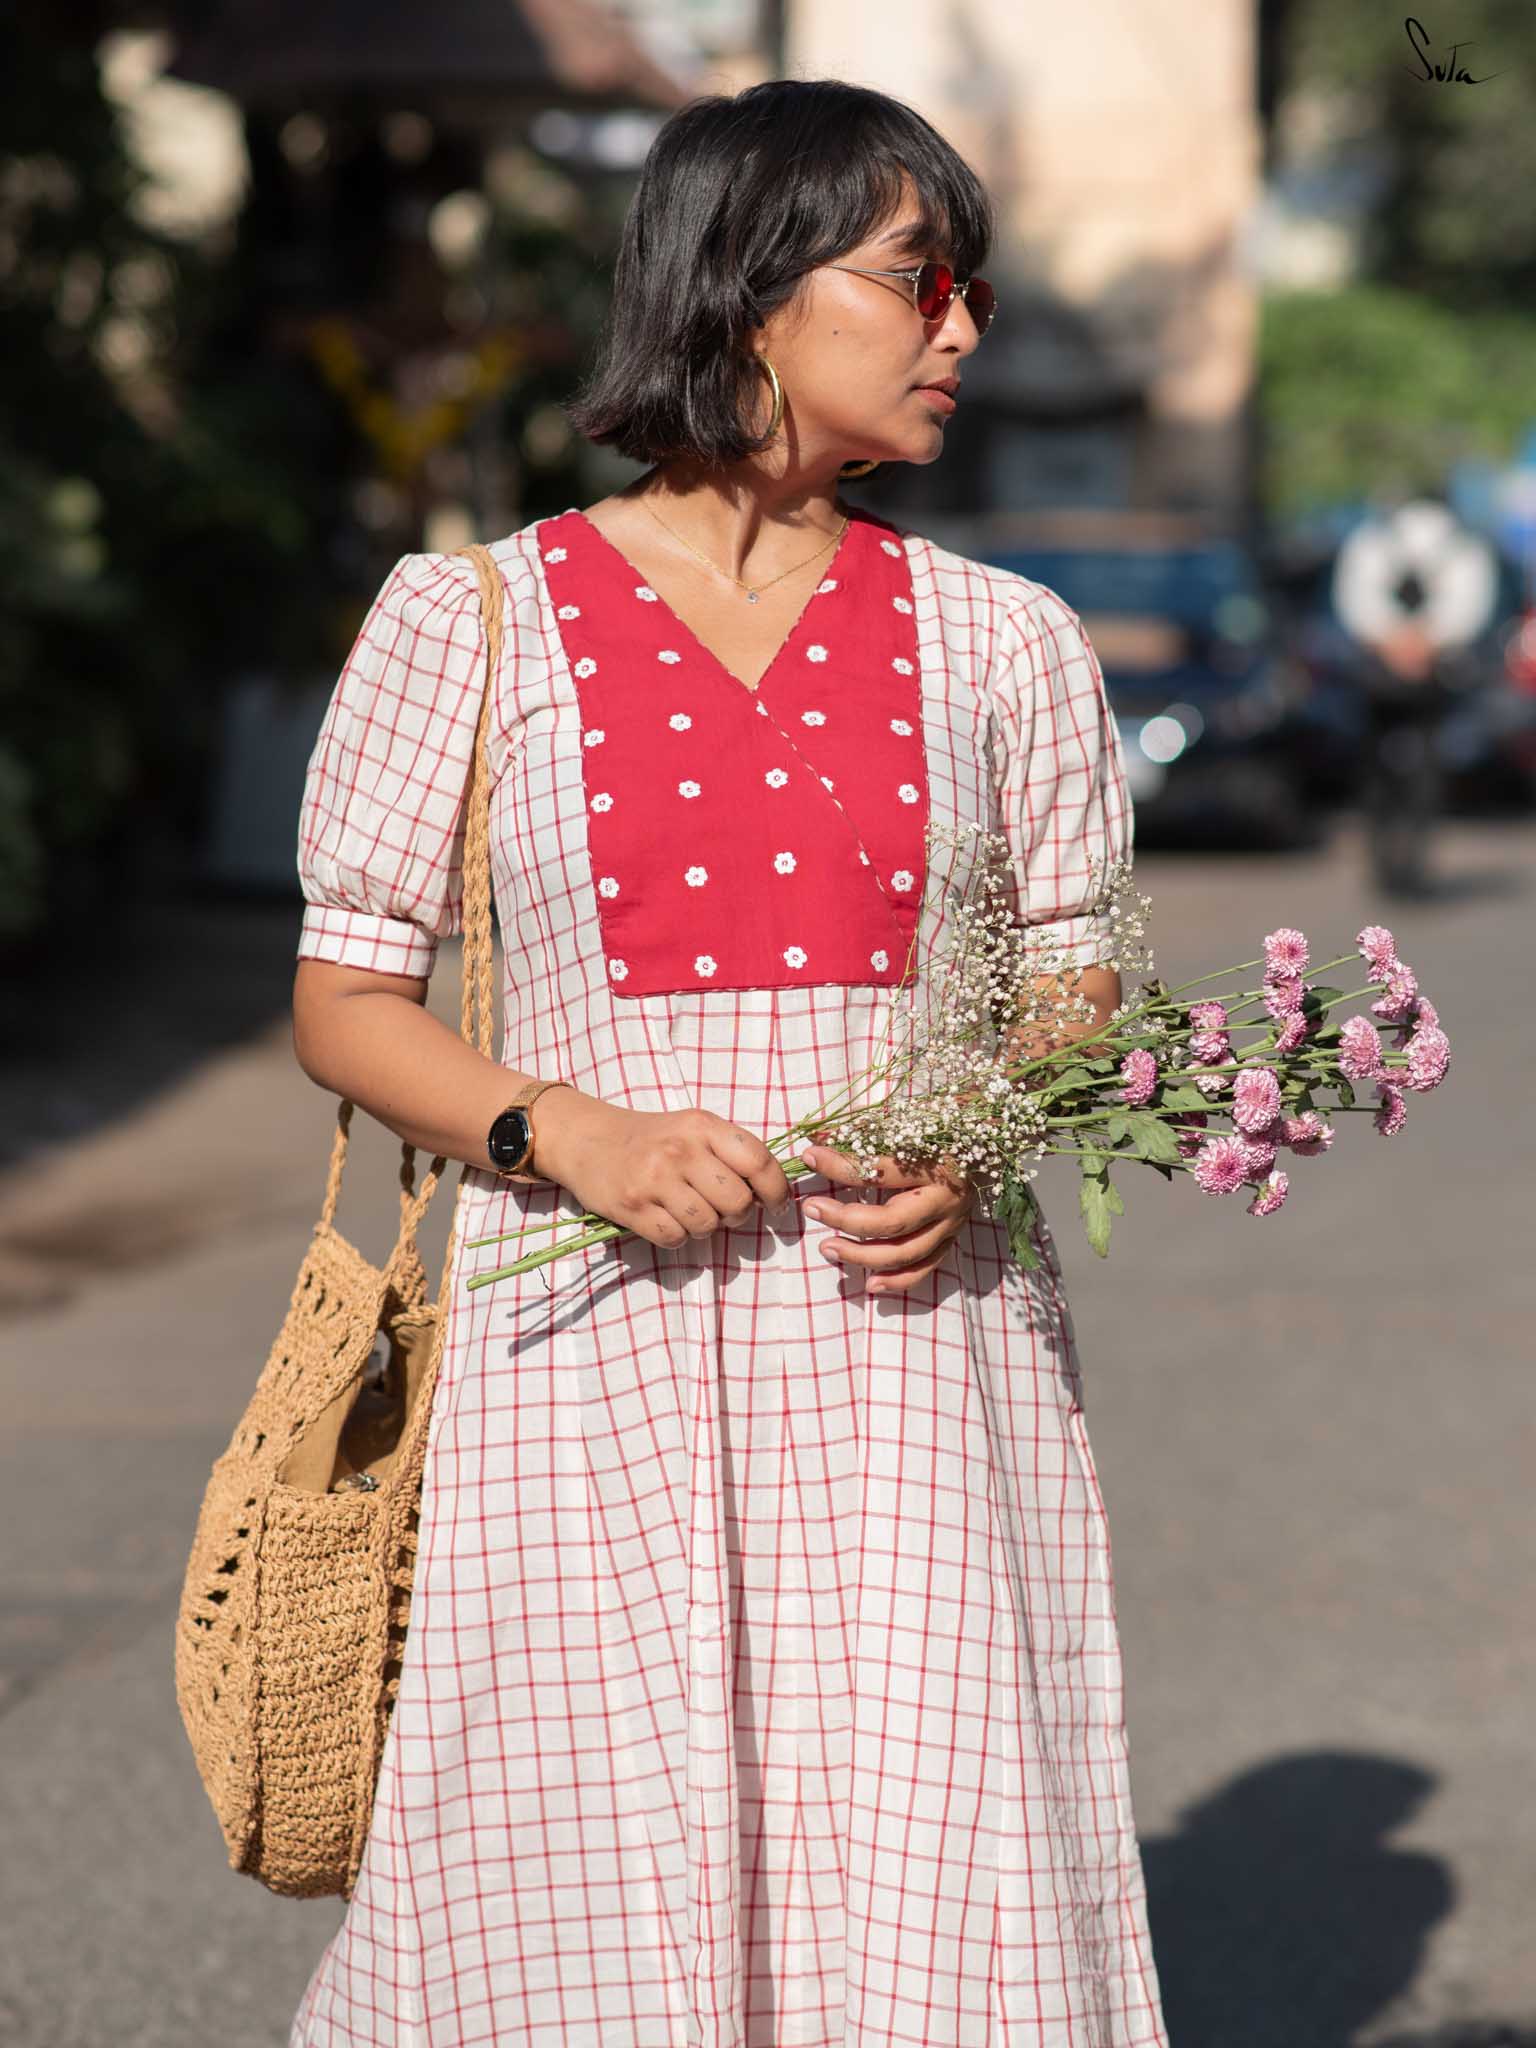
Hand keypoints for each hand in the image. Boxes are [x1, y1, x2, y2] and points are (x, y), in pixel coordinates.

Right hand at [535, 1095, 793, 1251]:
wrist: (587, 1139)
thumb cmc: (650, 1138)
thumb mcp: (691, 1128)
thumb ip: (729, 1152)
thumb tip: (770, 1192)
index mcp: (702, 1126)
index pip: (758, 1161)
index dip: (776, 1189)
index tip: (776, 1205)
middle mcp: (681, 1150)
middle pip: (737, 1201)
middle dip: (737, 1214)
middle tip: (724, 1210)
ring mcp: (655, 1179)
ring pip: (707, 1225)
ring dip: (705, 1227)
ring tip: (690, 1212)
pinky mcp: (632, 1206)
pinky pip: (675, 1238)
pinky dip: (676, 1236)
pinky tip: (665, 1219)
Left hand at [796, 1130, 976, 1293]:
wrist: (997, 1130)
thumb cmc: (947, 1122)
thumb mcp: (911, 1119)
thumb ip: (868, 1133)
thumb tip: (818, 1139)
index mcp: (937, 1162)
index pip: (879, 1170)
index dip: (840, 1165)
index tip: (810, 1156)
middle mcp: (948, 1197)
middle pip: (891, 1222)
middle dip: (845, 1219)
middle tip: (812, 1209)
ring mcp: (953, 1223)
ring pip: (906, 1253)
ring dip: (863, 1256)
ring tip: (827, 1248)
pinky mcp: (954, 1238)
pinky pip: (926, 1267)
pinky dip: (898, 1280)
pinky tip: (870, 1284)